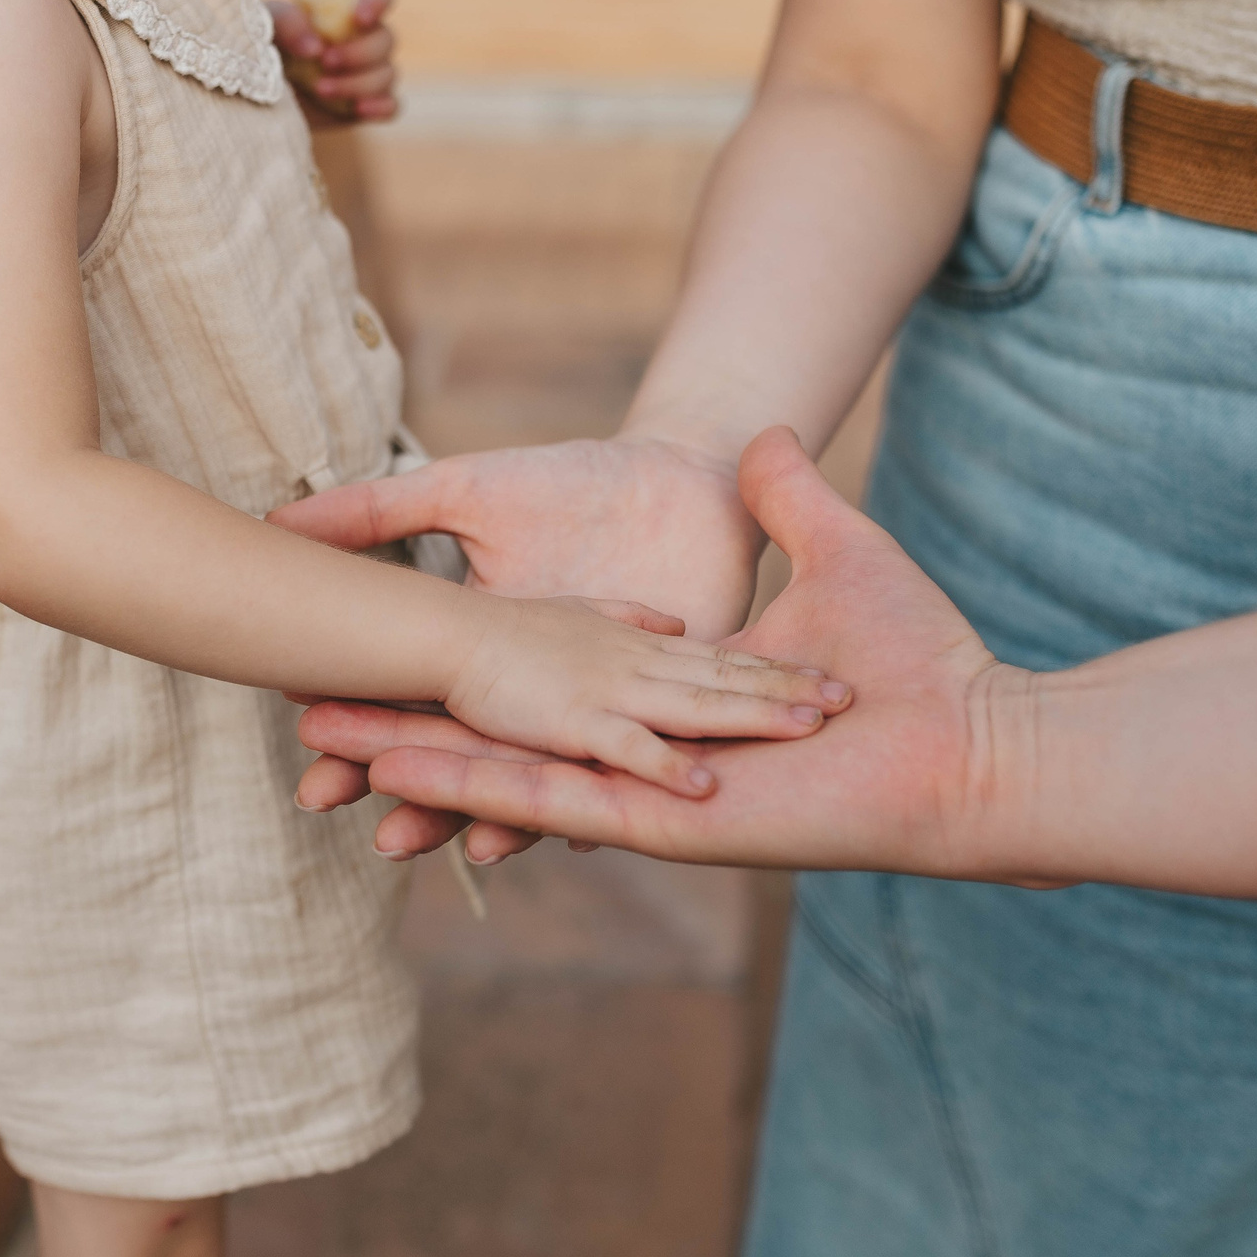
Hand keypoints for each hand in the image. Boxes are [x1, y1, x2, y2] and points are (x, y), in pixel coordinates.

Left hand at [268, 0, 398, 125]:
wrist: (256, 96)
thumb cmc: (260, 47)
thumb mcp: (264, 24)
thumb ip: (286, 21)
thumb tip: (316, 47)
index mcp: (344, 7)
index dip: (377, 1)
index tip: (358, 18)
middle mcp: (362, 37)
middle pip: (386, 39)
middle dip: (358, 53)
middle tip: (325, 62)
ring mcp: (367, 73)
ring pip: (388, 74)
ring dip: (358, 83)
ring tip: (320, 89)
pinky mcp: (365, 104)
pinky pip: (392, 105)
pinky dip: (381, 107)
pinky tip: (359, 109)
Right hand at [299, 429, 1035, 880]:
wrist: (959, 719)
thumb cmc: (900, 636)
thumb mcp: (814, 534)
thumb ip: (780, 488)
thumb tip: (752, 433)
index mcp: (631, 692)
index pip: (504, 698)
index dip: (425, 698)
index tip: (336, 688)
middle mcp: (625, 749)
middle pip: (484, 750)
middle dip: (390, 758)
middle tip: (297, 759)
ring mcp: (645, 792)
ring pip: (504, 785)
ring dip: (416, 778)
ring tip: (323, 780)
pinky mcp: (679, 822)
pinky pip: (573, 805)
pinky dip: (494, 799)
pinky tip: (419, 793)